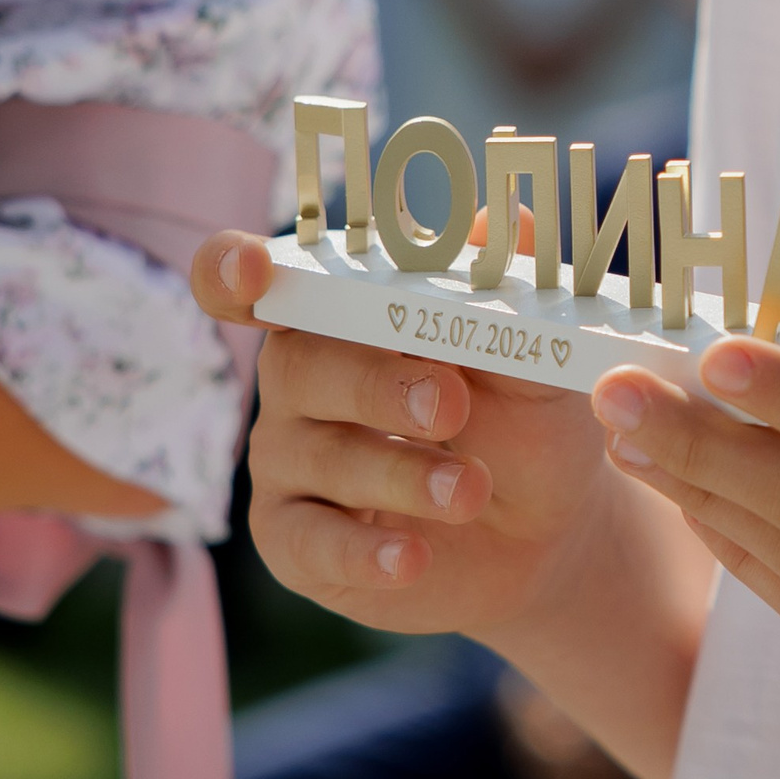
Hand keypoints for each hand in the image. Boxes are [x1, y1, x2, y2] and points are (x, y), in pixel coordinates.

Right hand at [189, 226, 658, 641]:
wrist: (547, 532)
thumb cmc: (525, 423)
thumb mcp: (536, 358)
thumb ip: (513, 296)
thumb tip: (507, 221)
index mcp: (339, 313)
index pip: (250, 278)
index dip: (232, 269)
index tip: (256, 271)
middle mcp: (299, 378)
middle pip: (297, 364)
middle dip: (373, 381)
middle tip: (450, 403)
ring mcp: (291, 461)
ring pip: (317, 455)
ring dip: (398, 471)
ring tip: (470, 489)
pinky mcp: (297, 541)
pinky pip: (309, 543)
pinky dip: (363, 550)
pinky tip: (412, 557)